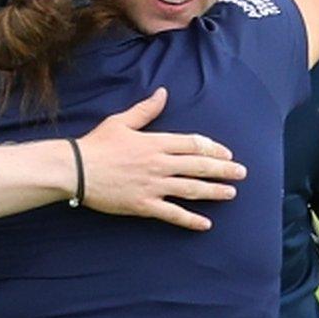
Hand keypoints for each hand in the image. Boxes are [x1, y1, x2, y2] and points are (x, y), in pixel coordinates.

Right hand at [77, 87, 246, 230]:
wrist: (77, 169)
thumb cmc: (97, 144)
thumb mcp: (122, 121)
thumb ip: (146, 110)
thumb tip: (163, 93)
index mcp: (156, 142)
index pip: (193, 144)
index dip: (213, 149)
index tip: (227, 154)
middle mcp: (159, 164)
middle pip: (198, 166)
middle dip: (223, 170)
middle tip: (241, 173)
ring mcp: (153, 186)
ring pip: (191, 189)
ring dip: (213, 192)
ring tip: (230, 194)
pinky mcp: (144, 204)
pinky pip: (172, 214)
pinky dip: (190, 220)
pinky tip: (205, 224)